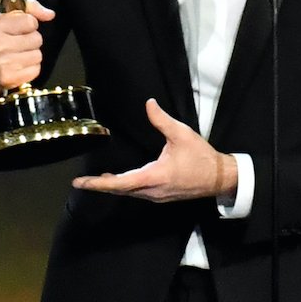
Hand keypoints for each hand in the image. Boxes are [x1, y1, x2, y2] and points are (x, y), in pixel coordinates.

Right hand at [0, 0, 55, 104]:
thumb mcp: (5, 15)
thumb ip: (30, 7)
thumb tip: (50, 14)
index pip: (30, 21)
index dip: (29, 23)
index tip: (20, 27)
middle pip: (37, 39)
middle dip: (31, 39)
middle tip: (17, 42)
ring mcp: (3, 64)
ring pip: (38, 55)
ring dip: (31, 54)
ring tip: (17, 53)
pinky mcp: (9, 79)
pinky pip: (36, 70)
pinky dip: (30, 68)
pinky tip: (18, 64)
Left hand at [73, 99, 237, 201]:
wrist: (220, 178)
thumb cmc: (201, 157)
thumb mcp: (181, 134)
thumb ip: (162, 120)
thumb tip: (148, 104)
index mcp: (153, 177)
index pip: (119, 183)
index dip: (98, 183)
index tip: (80, 183)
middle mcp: (151, 191)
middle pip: (120, 190)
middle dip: (101, 185)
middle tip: (82, 182)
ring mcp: (157, 196)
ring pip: (129, 193)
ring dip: (113, 186)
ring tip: (98, 179)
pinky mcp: (162, 196)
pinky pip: (138, 193)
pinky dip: (125, 187)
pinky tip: (121, 180)